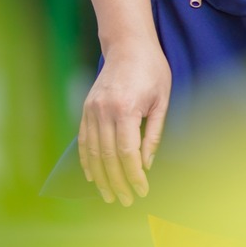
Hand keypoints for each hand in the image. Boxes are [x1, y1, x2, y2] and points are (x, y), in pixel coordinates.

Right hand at [78, 40, 169, 204]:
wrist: (128, 45)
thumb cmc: (152, 71)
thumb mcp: (162, 102)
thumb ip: (153, 135)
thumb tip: (146, 165)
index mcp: (125, 108)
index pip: (127, 152)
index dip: (134, 176)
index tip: (142, 192)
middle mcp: (103, 110)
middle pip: (107, 156)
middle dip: (117, 182)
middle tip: (126, 201)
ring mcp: (91, 108)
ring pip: (92, 151)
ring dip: (100, 177)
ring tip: (108, 196)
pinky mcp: (86, 107)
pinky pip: (83, 139)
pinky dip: (86, 160)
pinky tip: (91, 175)